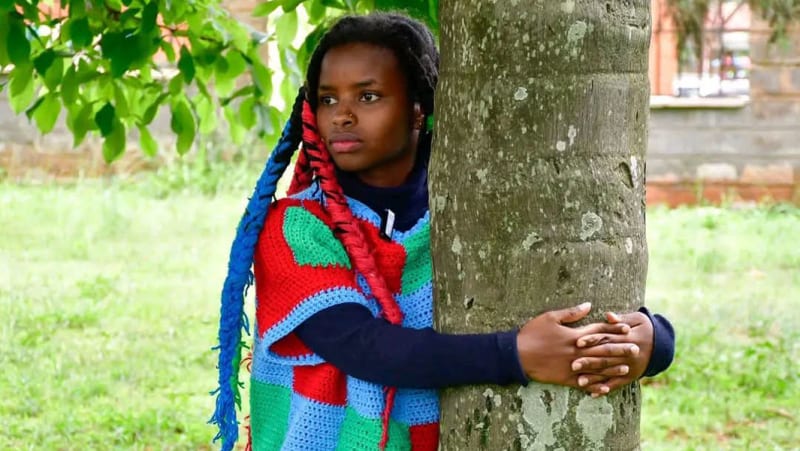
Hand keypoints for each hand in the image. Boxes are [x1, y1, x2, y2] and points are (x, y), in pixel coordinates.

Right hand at [516, 303, 631, 388]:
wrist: (517, 354)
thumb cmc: (532, 333)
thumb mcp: (550, 317)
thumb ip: (571, 313)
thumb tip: (588, 305)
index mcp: (574, 336)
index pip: (598, 332)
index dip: (613, 330)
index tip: (627, 329)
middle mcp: (576, 352)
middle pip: (602, 351)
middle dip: (620, 350)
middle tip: (636, 349)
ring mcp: (572, 366)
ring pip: (597, 368)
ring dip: (613, 368)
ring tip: (627, 368)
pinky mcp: (565, 378)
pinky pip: (584, 383)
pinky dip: (595, 386)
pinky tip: (606, 388)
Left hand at [572, 311, 653, 395]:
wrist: (662, 345)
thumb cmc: (645, 327)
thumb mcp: (637, 319)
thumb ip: (621, 319)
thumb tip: (608, 316)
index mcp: (627, 338)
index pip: (607, 338)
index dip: (592, 340)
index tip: (578, 342)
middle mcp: (627, 354)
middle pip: (605, 357)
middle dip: (589, 361)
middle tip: (573, 364)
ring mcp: (629, 367)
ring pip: (609, 373)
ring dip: (594, 378)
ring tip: (580, 382)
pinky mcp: (630, 377)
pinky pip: (617, 384)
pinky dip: (605, 389)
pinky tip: (593, 394)